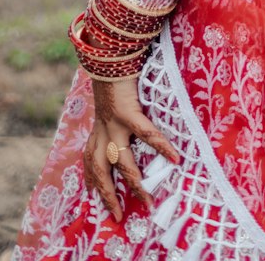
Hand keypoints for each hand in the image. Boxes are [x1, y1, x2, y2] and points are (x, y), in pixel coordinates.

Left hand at [83, 76, 180, 222]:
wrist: (109, 48)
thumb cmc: (114, 66)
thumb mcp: (112, 91)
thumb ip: (120, 103)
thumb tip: (132, 104)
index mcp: (99, 123)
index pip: (89, 158)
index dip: (92, 179)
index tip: (94, 195)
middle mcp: (102, 127)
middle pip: (99, 169)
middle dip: (107, 195)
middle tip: (119, 215)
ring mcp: (112, 121)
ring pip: (120, 161)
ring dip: (135, 182)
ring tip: (148, 199)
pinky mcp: (126, 111)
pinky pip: (146, 133)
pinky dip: (161, 146)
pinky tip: (175, 157)